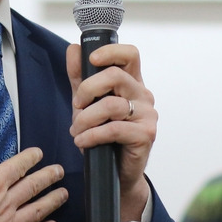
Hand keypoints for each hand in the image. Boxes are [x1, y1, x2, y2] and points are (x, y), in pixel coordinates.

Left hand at [66, 43, 156, 221]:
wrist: (115, 172)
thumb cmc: (103, 135)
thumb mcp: (86, 103)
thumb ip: (80, 77)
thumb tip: (73, 49)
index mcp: (132, 83)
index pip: (130, 54)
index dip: (111, 51)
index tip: (91, 59)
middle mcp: (143, 95)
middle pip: (116, 76)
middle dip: (87, 89)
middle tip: (76, 106)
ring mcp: (148, 115)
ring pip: (111, 104)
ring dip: (85, 118)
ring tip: (76, 130)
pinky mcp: (146, 135)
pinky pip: (113, 129)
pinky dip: (91, 135)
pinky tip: (82, 142)